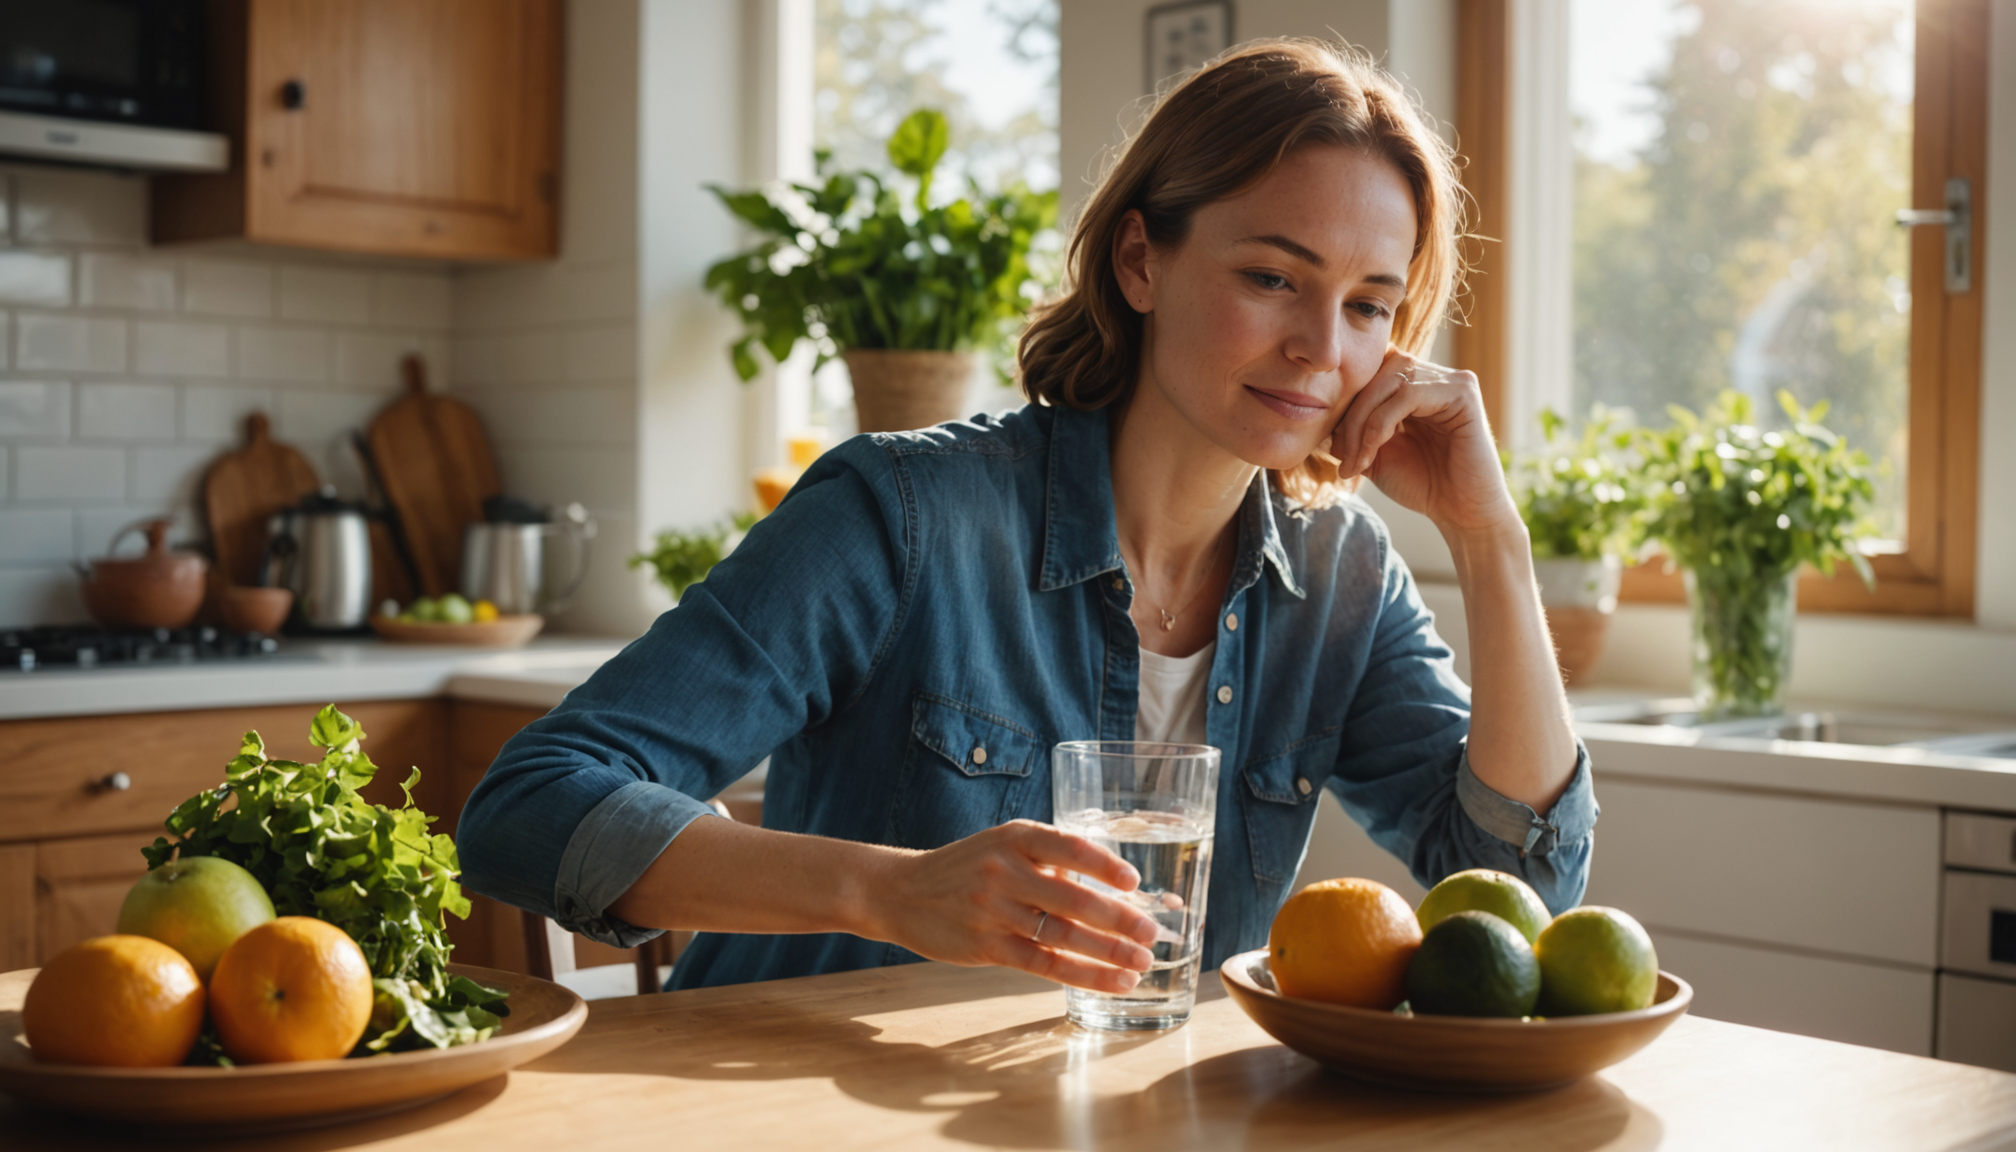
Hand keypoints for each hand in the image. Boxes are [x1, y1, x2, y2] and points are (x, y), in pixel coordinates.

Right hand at [870, 820, 1159, 992]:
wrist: (902, 891)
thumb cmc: (966, 869)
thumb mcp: (1003, 847)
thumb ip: (1050, 862)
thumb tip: (1115, 889)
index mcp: (1016, 838)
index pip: (1069, 846)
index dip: (1105, 865)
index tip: (1134, 882)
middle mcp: (1005, 870)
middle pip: (1072, 897)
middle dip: (1118, 917)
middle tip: (1152, 932)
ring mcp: (994, 910)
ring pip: (1062, 934)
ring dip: (1108, 952)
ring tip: (1141, 962)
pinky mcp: (986, 946)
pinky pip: (1044, 963)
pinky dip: (1084, 975)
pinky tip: (1111, 982)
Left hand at [1325, 350, 1520, 537]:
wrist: (1460, 513)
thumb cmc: (1422, 484)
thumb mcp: (1374, 454)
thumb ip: (1351, 431)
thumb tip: (1319, 413)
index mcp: (1413, 385)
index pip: (1370, 373)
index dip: (1345, 405)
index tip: (1334, 448)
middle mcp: (1433, 376)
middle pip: (1376, 373)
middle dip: (1351, 416)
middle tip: (1342, 457)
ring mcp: (1451, 380)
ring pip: (1389, 380)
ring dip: (1363, 422)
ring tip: (1357, 460)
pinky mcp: (1463, 392)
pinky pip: (1408, 394)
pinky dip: (1381, 423)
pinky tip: (1374, 451)